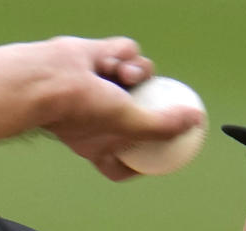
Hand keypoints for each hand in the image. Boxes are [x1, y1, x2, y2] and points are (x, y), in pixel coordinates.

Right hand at [40, 37, 204, 179]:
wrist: (49, 79)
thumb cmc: (81, 111)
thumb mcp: (131, 126)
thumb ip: (165, 127)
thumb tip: (196, 121)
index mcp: (98, 143)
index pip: (120, 163)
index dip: (141, 162)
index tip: (158, 158)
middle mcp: (99, 115)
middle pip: (139, 112)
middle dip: (151, 105)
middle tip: (165, 101)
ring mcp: (99, 85)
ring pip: (139, 76)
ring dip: (139, 74)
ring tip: (126, 76)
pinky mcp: (99, 55)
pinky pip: (126, 51)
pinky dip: (123, 54)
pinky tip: (112, 60)